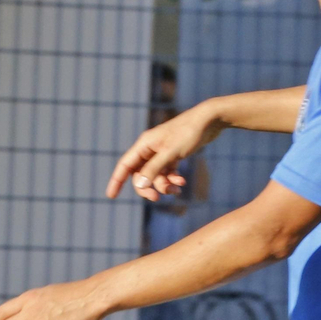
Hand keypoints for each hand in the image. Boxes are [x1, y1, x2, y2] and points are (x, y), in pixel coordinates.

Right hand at [106, 102, 222, 201]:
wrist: (210, 120)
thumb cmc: (189, 133)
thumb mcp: (171, 153)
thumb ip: (154, 169)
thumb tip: (140, 185)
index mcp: (144, 145)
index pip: (125, 165)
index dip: (117, 181)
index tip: (110, 196)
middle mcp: (150, 148)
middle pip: (140, 174)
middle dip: (148, 187)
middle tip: (157, 198)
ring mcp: (161, 152)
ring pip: (155, 175)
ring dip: (164, 185)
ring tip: (178, 189)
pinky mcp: (173, 154)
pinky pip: (167, 172)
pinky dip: (173, 179)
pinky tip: (182, 182)